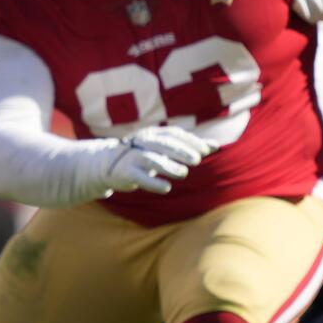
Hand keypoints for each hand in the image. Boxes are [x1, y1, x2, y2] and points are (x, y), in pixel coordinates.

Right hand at [78, 126, 218, 199]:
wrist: (106, 164)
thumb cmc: (142, 155)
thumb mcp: (163, 148)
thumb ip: (187, 147)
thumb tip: (216, 146)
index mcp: (152, 134)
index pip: (173, 134)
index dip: (189, 140)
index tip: (206, 150)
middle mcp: (142, 143)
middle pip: (163, 144)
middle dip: (180, 150)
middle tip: (197, 160)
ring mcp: (133, 157)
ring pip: (151, 159)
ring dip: (168, 165)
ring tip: (183, 173)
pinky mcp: (126, 173)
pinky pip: (139, 177)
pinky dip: (153, 182)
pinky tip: (166, 188)